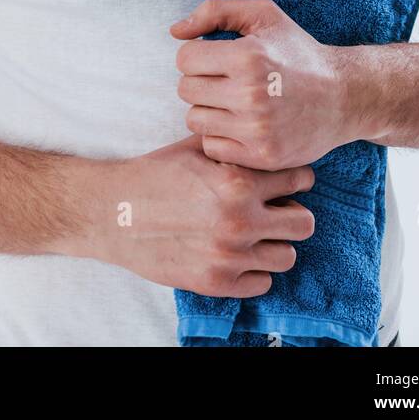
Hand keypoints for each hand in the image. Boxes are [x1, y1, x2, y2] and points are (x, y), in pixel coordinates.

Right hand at [79, 135, 315, 296]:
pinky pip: (262, 283)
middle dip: (292, 212)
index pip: (299, 180)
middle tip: (276, 208)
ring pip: (287, 257)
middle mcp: (239, 220)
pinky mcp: (216, 283)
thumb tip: (268, 136)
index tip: (287, 180)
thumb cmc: (155, 174)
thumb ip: (236, 145)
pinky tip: (237, 253)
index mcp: (237, 181)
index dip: (295, 177)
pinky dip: (254, 269)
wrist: (114, 213)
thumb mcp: (196, 146)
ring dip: (274, 243)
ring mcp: (229, 256)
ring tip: (255, 232)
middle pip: (304, 223)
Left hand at [170, 0, 356, 170]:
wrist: (344, 97)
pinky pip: (212, 147)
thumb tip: (175, 31)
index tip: (216, 58)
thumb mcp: (263, 15)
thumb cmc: (297, 52)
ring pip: (195, 120)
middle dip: (201, 82)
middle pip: (186, 90)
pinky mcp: (262, 156)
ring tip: (233, 101)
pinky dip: (221, 136)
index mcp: (248, 57)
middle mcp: (251, 95)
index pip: (185, 58)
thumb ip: (214, 12)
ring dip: (209, 110)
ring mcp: (256, 130)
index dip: (197, 55)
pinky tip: (241, 124)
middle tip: (226, 80)